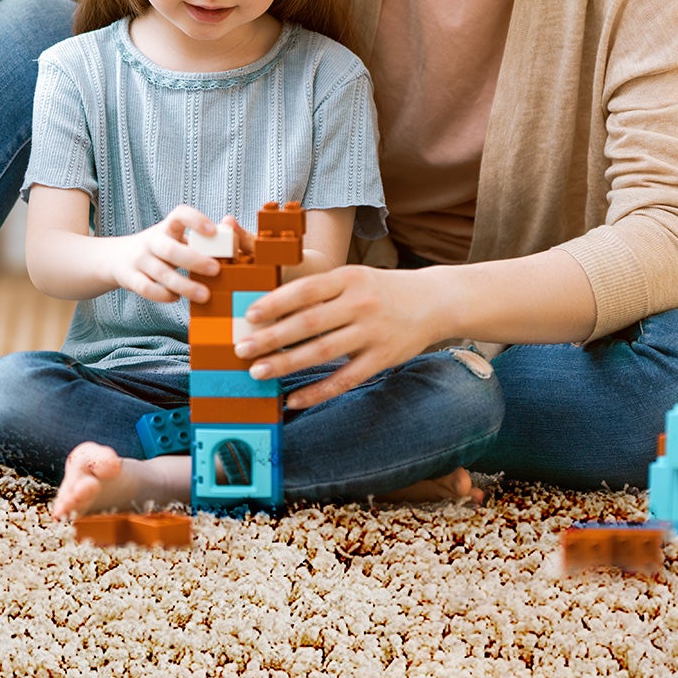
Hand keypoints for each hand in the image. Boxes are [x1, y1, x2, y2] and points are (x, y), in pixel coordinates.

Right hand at [108, 208, 244, 304]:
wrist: (118, 258)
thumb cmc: (161, 248)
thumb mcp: (176, 238)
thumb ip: (200, 241)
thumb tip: (233, 240)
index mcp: (168, 227)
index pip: (180, 215)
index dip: (196, 220)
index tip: (213, 230)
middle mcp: (152, 240)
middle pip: (171, 249)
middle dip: (195, 260)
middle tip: (216, 270)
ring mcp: (139, 259)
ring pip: (161, 273)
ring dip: (184, 285)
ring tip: (205, 295)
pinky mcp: (130, 278)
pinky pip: (147, 288)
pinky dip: (162, 295)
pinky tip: (177, 298)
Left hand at [232, 264, 446, 409]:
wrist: (434, 301)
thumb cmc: (381, 289)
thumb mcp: (355, 277)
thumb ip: (322, 290)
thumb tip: (273, 308)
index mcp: (350, 278)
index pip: (307, 290)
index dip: (277, 302)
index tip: (250, 315)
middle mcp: (360, 303)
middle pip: (309, 322)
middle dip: (272, 337)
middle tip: (242, 348)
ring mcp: (372, 332)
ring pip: (322, 352)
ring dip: (286, 364)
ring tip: (257, 372)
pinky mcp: (382, 358)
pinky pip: (345, 379)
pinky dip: (318, 391)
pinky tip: (294, 400)